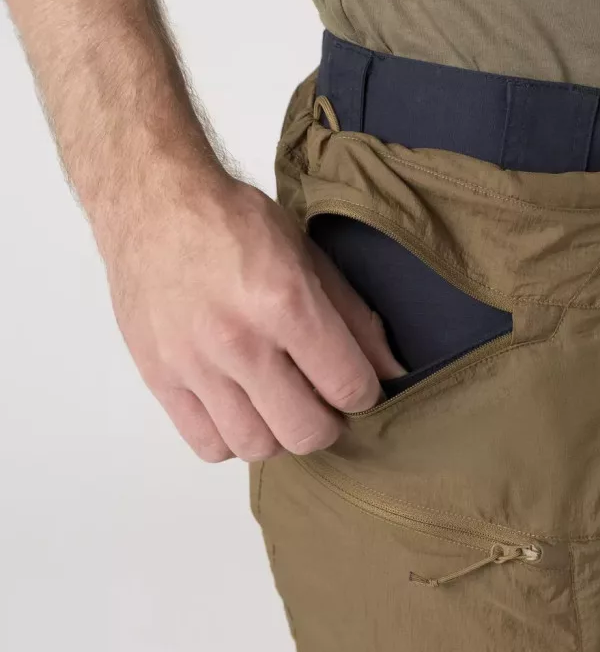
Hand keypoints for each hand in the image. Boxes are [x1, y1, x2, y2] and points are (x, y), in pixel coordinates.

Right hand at [97, 170, 405, 462]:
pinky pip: (207, 445)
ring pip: (257, 447)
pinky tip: (240, 408)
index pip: (348, 387)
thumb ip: (354, 319)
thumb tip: (393, 372)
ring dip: (279, 433)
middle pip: (305, 432)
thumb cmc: (235, 222)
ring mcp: (194, 364)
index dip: (364, 393)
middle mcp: (239, 341)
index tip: (357, 383)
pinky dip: (232, 438)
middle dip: (328, 422)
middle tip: (323, 400)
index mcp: (286, 303)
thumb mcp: (309, 256)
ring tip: (279, 403)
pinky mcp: (159, 378)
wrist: (154, 204)